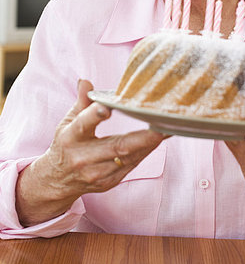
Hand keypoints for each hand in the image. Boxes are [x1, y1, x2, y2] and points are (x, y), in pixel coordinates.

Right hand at [16, 80, 166, 226]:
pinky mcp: (108, 182)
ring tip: (167, 129)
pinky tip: (158, 140)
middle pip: (116, 147)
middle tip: (161, 126)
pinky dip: (145, 152)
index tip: (108, 108)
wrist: (57, 180)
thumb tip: (86, 81)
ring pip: (129, 158)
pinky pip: (132, 166)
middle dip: (142, 138)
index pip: (83, 124)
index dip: (95, 115)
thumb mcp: (68, 122)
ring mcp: (96, 173)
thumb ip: (81, 102)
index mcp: (71, 137)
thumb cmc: (66, 144)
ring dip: (149, 144)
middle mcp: (83, 158)